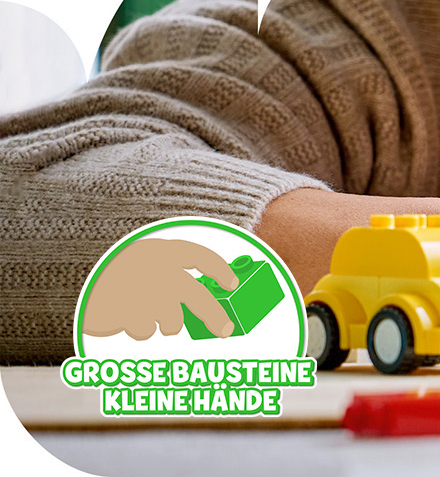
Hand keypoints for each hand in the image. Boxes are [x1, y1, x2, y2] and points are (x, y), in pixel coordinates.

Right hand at [79, 238, 237, 339]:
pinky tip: (132, 319)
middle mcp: (147, 267)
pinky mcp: (117, 311)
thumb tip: (220, 291)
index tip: (232, 283)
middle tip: (226, 330)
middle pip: (194, 295)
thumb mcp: (148, 265)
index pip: (196, 254)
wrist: (65, 282)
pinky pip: (146, 330)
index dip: (217, 268)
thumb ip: (178, 274)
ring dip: (170, 323)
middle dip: (214, 315)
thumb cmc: (120, 278)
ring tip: (157, 317)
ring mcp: (132, 290)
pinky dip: (144, 329)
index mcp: (157, 250)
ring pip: (172, 319)